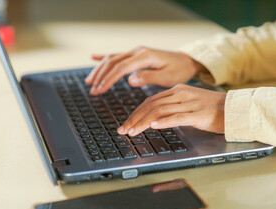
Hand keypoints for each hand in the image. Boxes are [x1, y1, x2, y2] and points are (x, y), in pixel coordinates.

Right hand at [85, 46, 205, 94]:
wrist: (185, 61)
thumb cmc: (178, 70)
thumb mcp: (167, 77)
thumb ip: (149, 77)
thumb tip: (130, 80)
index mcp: (144, 57)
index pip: (120, 68)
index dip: (108, 79)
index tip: (99, 90)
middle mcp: (137, 52)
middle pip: (113, 62)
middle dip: (100, 76)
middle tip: (92, 89)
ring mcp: (135, 52)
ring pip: (112, 58)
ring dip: (100, 69)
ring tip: (90, 81)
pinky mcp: (136, 55)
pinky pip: (117, 55)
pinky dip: (104, 58)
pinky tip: (93, 58)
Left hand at [117, 84, 225, 135]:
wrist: (234, 108)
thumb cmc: (212, 109)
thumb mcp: (188, 104)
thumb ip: (172, 108)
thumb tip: (154, 118)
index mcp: (177, 91)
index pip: (150, 101)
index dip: (135, 113)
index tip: (126, 123)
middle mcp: (181, 94)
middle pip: (151, 105)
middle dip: (134, 118)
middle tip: (124, 130)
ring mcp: (189, 103)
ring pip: (159, 111)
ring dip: (143, 122)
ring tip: (132, 132)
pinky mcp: (198, 114)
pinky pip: (177, 117)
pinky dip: (163, 121)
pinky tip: (152, 126)